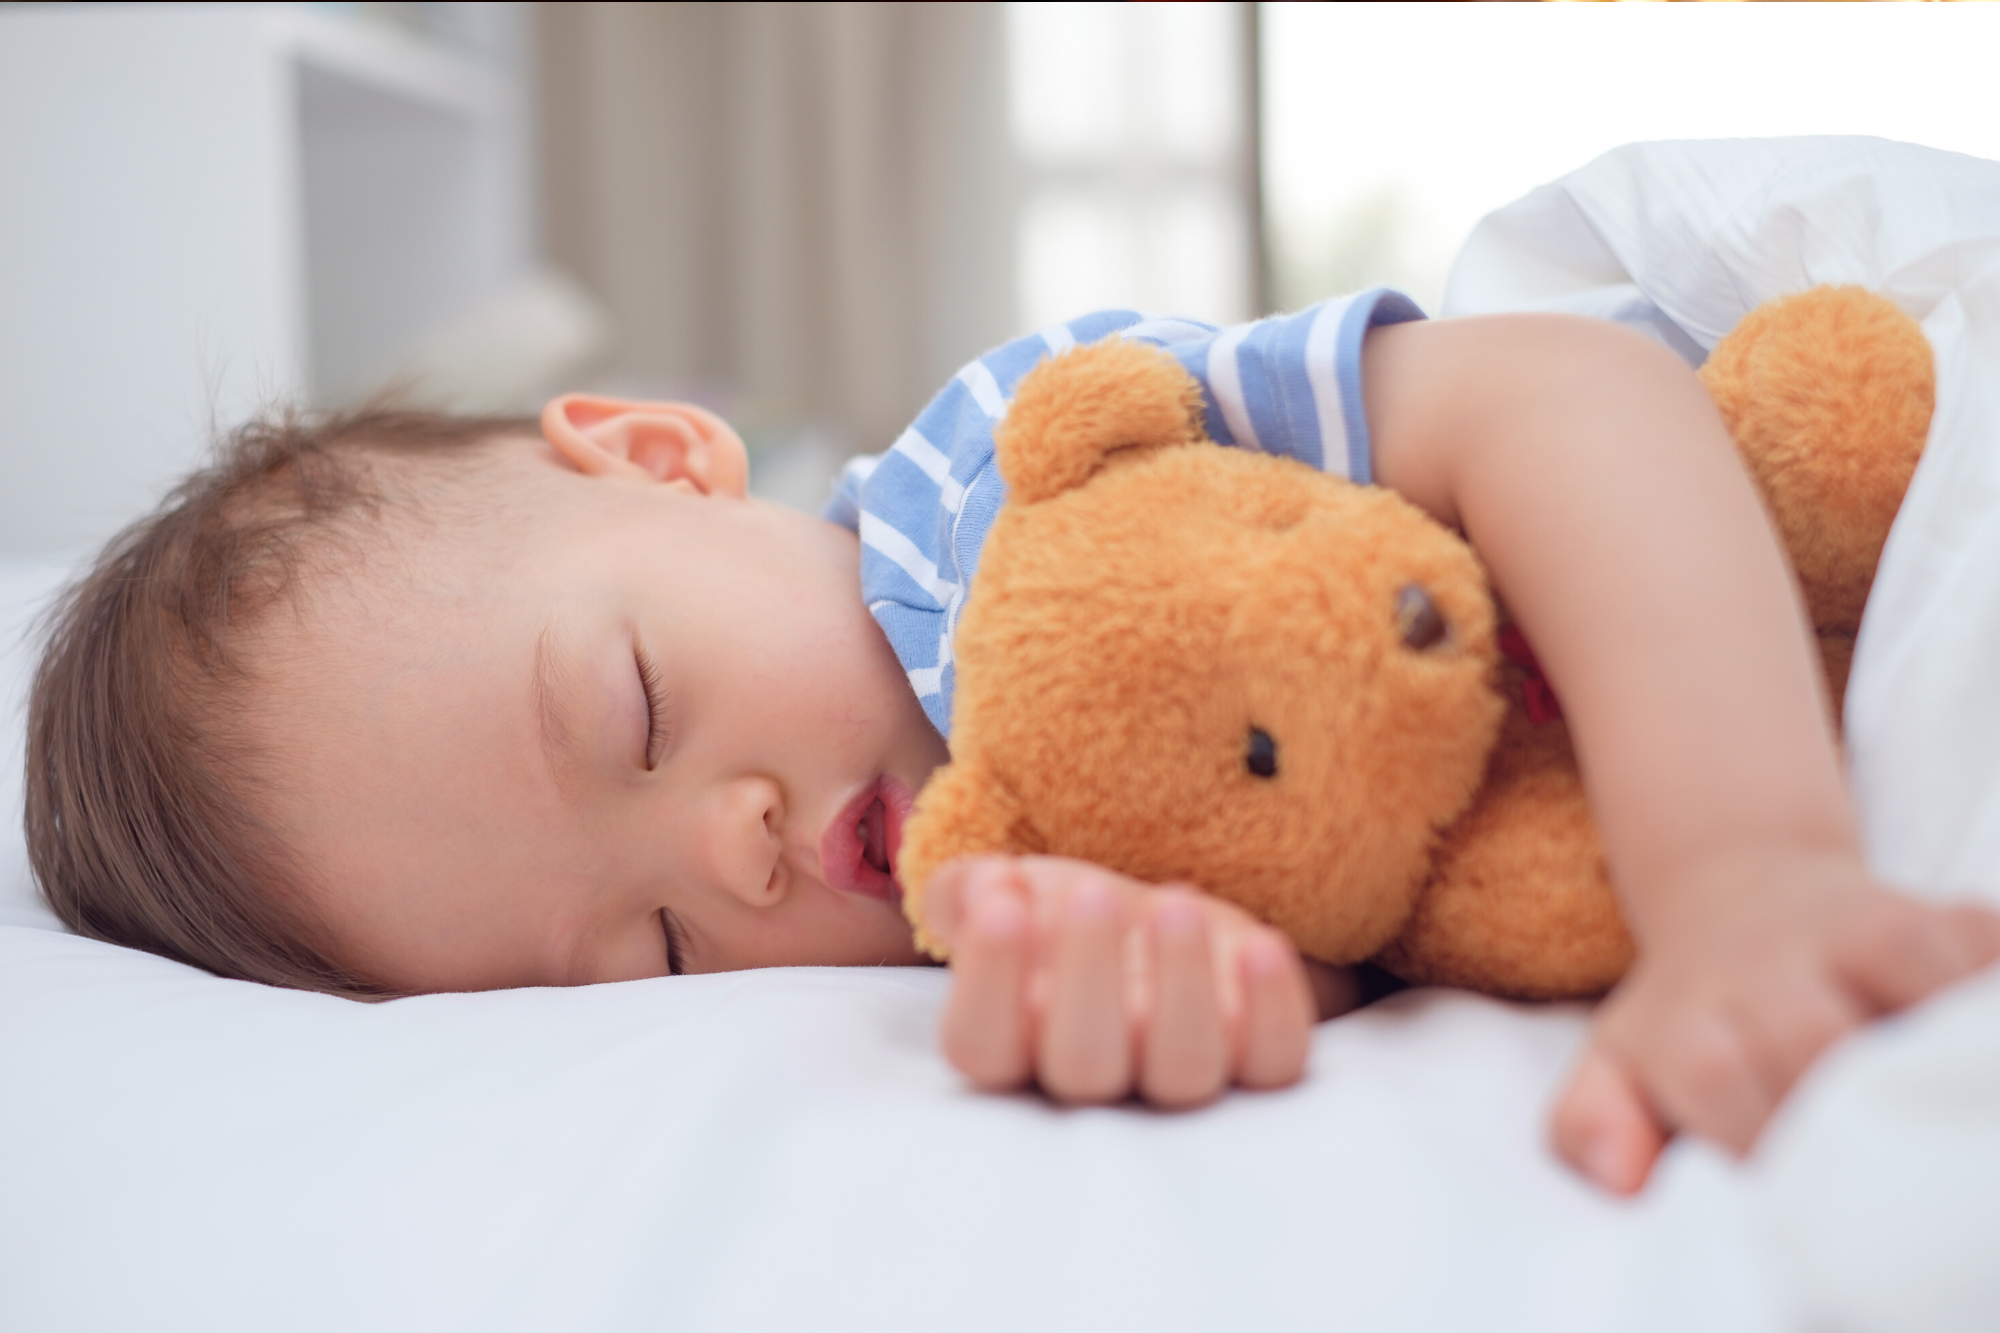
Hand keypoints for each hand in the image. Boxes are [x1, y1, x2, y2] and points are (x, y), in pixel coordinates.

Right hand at [920, 856, 1350, 1107]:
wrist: (1159, 927)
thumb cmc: (1067, 918)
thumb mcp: (1009, 895)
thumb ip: (970, 894)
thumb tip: (983, 892)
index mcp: (1012, 1042)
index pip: (981, 1046)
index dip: (988, 981)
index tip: (1003, 905)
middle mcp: (1095, 1077)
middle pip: (1082, 1065)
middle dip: (1087, 976)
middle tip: (1093, 897)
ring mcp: (1179, 1074)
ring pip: (1182, 1069)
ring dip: (1181, 987)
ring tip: (1173, 904)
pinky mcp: (1258, 1057)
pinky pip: (1275, 1062)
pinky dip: (1273, 1009)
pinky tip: (1257, 945)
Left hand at [1551, 846, 1999, 1193]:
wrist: (1733, 888)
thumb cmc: (1688, 1016)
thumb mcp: (1615, 1065)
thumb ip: (1593, 1122)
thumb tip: (1622, 1179)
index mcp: (1689, 1018)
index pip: (1716, 1076)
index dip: (1758, 1136)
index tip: (1792, 1188)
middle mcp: (1763, 965)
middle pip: (1811, 1034)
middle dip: (1845, 1100)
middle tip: (1885, 1168)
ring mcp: (1845, 930)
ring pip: (1898, 956)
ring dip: (1932, 1026)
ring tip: (1951, 1091)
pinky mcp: (1919, 910)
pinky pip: (1967, 934)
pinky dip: (1983, 971)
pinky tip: (1980, 1020)